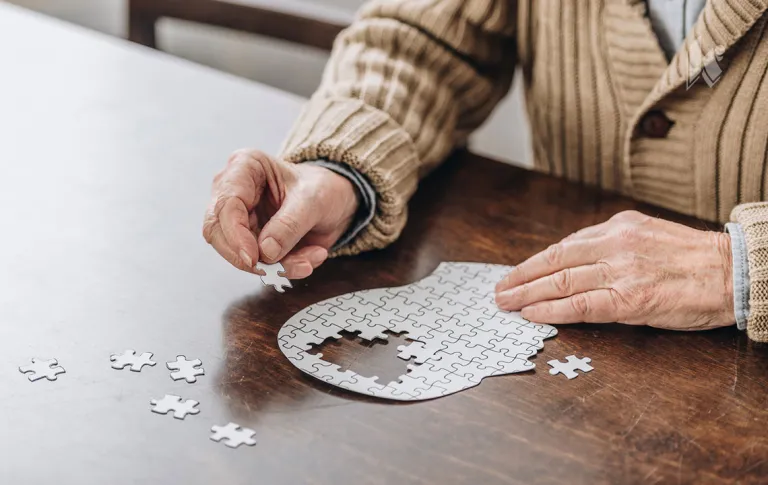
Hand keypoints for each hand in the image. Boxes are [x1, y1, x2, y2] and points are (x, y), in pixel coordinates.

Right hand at [203, 149, 358, 278]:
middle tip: (277, 269)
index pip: (226, 205)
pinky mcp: (249, 240)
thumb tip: (265, 251)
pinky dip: (283, 268)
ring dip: (273, 266)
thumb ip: (289, 224)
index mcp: (244, 167)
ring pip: (237, 253)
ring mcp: (239, 218)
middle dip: (249, 257)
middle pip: (218, 232)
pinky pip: (257, 263)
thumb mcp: (313, 200)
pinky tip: (308, 259)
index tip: (254, 258)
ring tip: (308, 261)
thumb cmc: (322, 187)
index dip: (235, 235)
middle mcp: (234, 191)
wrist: (335, 201)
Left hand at [495, 211, 734, 330]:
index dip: (534, 262)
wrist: (733, 272)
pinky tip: (532, 314)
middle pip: (554, 262)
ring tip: (506, 303)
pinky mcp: (630, 299)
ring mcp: (621, 271)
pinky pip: (581, 305)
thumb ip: (612, 244)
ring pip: (561, 282)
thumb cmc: (693, 258)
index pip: (563, 246)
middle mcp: (614, 244)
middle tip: (499, 290)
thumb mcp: (647, 235)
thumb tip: (576, 260)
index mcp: (618, 227)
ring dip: (527, 294)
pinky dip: (552, 310)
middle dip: (521, 277)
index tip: (515, 272)